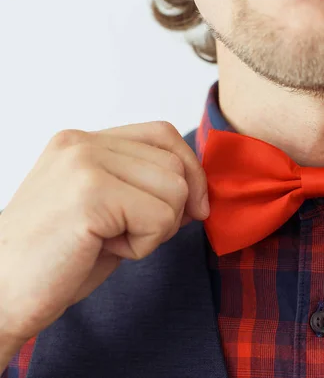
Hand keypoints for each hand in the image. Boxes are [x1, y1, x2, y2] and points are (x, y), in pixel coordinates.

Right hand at [0, 121, 208, 352]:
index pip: (162, 135)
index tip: (194, 208)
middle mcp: (83, 144)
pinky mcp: (90, 195)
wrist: (3, 294)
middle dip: (171, 209)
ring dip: (156, 229)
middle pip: (175, 165)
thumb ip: (145, 188)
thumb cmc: (56, 257)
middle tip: (128, 234)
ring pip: (175, 190)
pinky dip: (144, 245)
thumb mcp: (107, 209)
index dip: (190, 170)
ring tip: (111, 240)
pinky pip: (160, 218)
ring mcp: (84, 165)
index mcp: (84, 142)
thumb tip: (199, 193)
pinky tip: (106, 249)